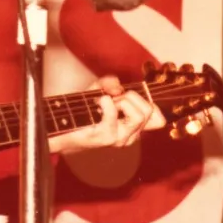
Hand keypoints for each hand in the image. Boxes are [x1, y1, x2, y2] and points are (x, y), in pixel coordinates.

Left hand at [49, 76, 165, 153]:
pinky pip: (114, 115)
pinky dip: (107, 102)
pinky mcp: (106, 137)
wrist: (63, 130)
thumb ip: (108, 84)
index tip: (130, 95)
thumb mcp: (97, 92)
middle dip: (132, 97)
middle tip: (113, 98)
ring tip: (106, 101)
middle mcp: (130, 135)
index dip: (150, 103)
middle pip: (149, 111)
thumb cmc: (83, 112)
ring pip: (139, 115)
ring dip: (122, 101)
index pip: (159, 120)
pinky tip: (99, 101)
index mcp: (133, 128)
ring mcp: (119, 138)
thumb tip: (117, 85)